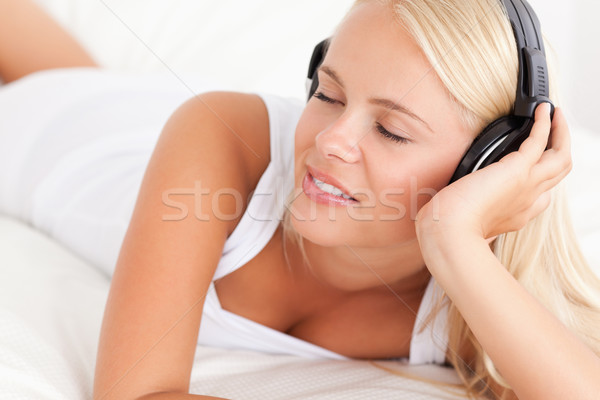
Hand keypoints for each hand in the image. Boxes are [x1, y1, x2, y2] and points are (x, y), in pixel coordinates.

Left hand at [416, 103, 571, 240]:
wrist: (449, 231)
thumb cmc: (447, 227)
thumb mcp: (463, 218)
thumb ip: (466, 210)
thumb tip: (448, 204)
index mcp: (514, 215)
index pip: (541, 198)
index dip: (542, 181)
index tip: (535, 164)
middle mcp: (527, 202)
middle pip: (557, 175)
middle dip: (559, 151)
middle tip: (555, 131)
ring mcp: (527, 186)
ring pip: (560, 158)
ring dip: (561, 134)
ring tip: (555, 116)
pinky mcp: (518, 171)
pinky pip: (540, 141)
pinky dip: (544, 123)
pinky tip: (543, 110)